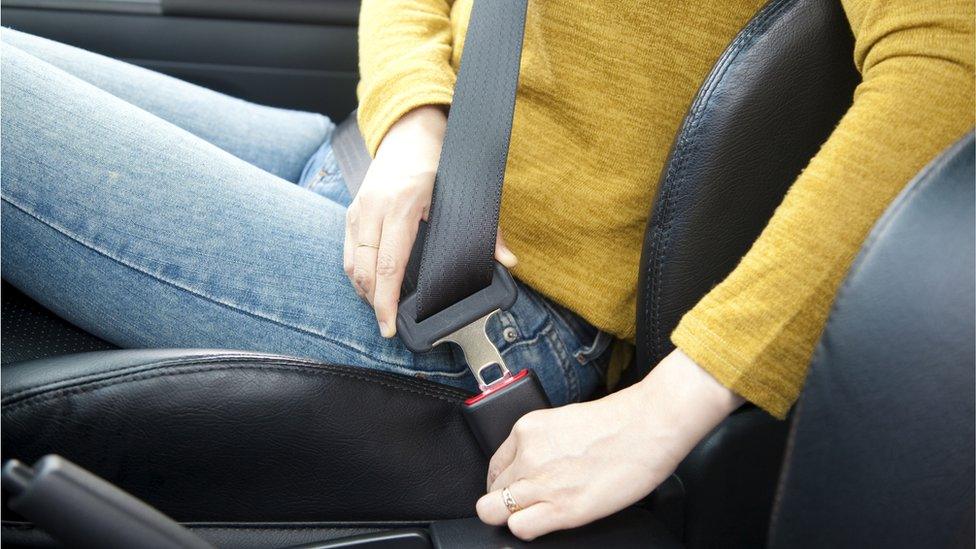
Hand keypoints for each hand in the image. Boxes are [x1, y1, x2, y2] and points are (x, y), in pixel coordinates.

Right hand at [344, 106, 516, 336]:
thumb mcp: (465, 193)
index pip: (389, 264)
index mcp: (403, 204)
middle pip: (365, 270)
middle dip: (374, 303)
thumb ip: (487, 230)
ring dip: (364, 291)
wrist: (409, 131)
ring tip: (382, 310)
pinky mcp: (352, 211)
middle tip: (387, 325)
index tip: (389, 324)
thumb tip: (508, 261)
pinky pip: (349, 252)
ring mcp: (359, 208)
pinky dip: (358, 274)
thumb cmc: (437, 161)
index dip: (387, 301)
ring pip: (352, 264)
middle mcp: (375, 207)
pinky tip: (372, 287)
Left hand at [476, 349, 744, 539]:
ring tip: (537, 513)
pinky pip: (519, 528)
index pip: (495, 466)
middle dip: (508, 499)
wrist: (649, 426)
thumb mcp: (565, 421)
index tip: (516, 488)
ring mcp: (540, 482)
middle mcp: (527, 454)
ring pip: (494, 511)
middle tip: (531, 502)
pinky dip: (527, 528)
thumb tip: (534, 463)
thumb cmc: (619, 423)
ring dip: (511, 516)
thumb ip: (542, 442)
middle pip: (493, 490)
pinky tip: (546, 521)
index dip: (505, 481)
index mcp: (527, 429)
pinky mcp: (560, 508)